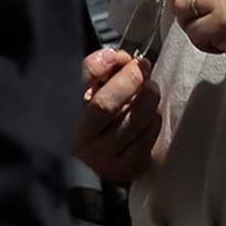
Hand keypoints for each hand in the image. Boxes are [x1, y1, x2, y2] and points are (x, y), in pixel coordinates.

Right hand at [75, 49, 161, 182]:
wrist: (114, 160)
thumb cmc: (109, 121)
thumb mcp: (102, 92)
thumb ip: (108, 71)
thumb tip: (123, 57)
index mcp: (71, 113)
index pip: (78, 83)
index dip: (99, 65)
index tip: (117, 56)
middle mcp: (81, 137)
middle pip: (104, 104)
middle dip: (129, 81)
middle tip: (143, 69)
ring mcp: (102, 157)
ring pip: (132, 122)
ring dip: (148, 100)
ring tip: (152, 90)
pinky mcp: (125, 169)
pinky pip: (147, 139)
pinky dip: (154, 122)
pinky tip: (151, 118)